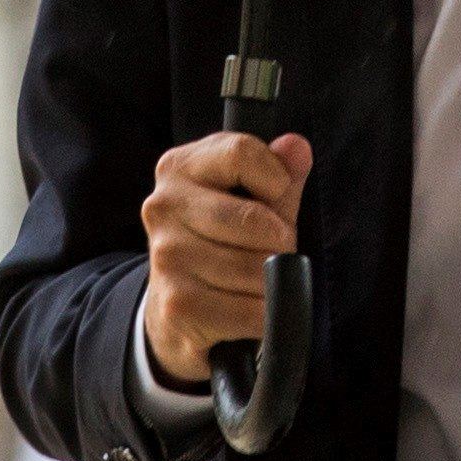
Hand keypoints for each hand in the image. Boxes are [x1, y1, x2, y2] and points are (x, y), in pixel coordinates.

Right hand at [140, 130, 312, 389]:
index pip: (240, 153)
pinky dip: (264, 313)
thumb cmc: (224, 241)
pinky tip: (251, 308)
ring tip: (260, 280)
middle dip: (281, 240)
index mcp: (179, 168)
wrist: (180, 310)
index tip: (278, 195)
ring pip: (254, 268)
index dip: (276, 177)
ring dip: (272, 280)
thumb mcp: (253, 199)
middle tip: (276, 250)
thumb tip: (297, 147)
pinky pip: (249, 310)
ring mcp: (166, 255)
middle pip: (254, 219)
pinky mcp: (176, 304)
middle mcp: (164, 207)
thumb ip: (280, 172)